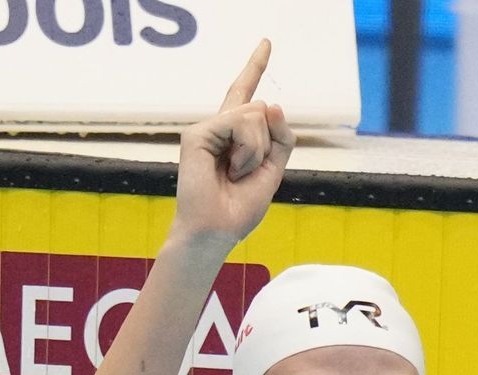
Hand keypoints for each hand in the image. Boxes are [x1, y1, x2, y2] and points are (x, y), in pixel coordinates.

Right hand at [171, 39, 296, 247]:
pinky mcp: (197, 133)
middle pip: (264, 110)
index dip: (255, 67)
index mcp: (236, 134)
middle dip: (268, 144)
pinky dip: (247, 151)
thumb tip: (272, 103)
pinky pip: (241, 123)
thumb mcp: (274, 170)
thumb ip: (281, 137)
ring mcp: (207, 128)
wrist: (217, 230)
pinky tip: (229, 169)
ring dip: (258, 150)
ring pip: (255, 114)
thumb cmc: (239, 207)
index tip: (266, 42)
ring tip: (236, 173)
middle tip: (244, 173)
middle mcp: (220, 126)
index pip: (247, 94)